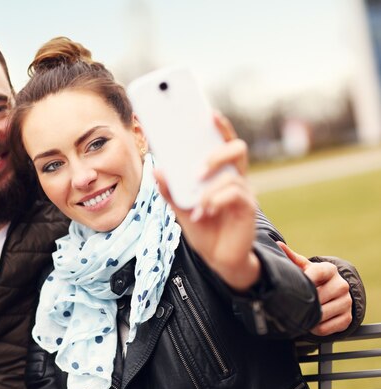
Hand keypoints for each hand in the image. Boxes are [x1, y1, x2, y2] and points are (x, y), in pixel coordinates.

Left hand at [155, 112, 258, 290]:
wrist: (218, 258)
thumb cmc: (203, 229)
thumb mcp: (180, 209)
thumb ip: (170, 190)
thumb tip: (157, 170)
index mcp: (219, 173)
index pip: (222, 143)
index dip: (220, 126)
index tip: (209, 113)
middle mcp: (234, 178)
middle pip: (236, 149)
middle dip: (217, 153)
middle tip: (196, 168)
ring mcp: (243, 192)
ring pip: (232, 175)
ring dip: (210, 188)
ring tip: (197, 204)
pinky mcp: (248, 208)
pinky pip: (234, 194)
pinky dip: (215, 201)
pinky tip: (204, 212)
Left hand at [276, 241, 351, 335]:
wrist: (334, 291)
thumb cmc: (314, 277)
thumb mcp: (304, 267)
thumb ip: (292, 258)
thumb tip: (278, 245)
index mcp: (329, 269)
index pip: (316, 273)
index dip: (303, 280)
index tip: (290, 287)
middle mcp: (342, 284)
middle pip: (319, 296)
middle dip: (304, 302)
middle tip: (290, 305)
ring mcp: (346, 301)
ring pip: (322, 313)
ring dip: (308, 317)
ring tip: (299, 314)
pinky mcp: (347, 318)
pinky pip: (326, 327)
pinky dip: (315, 328)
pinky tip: (309, 322)